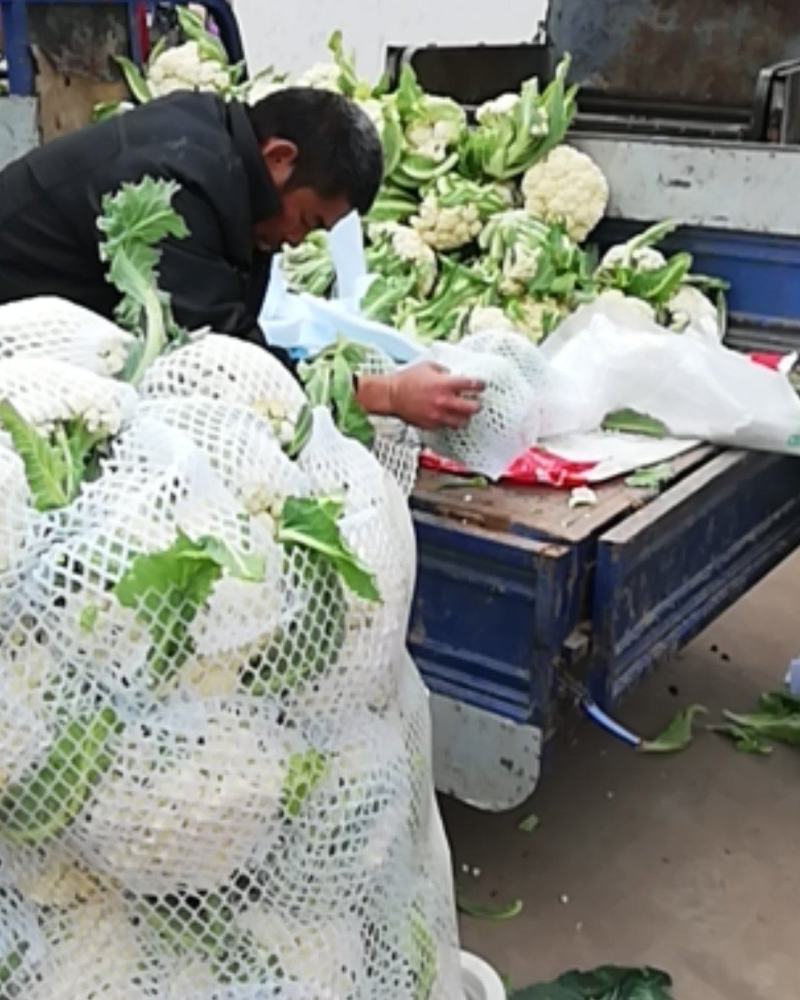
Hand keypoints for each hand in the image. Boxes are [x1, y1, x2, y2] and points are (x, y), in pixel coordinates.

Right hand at [356, 363, 484, 430]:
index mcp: (445, 384)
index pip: (471, 385)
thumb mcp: (428, 366)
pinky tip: (447, 416)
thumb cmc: (407, 380)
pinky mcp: (432, 425)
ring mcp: (438, 415)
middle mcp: (444, 401)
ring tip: (463, 412)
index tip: (482, 386)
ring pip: (463, 421)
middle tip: (476, 402)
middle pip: (473, 408)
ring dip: (465, 416)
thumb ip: (444, 371)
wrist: (391, 396)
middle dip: (477, 404)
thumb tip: (453, 375)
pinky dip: (450, 422)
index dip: (480, 385)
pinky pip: (447, 426)